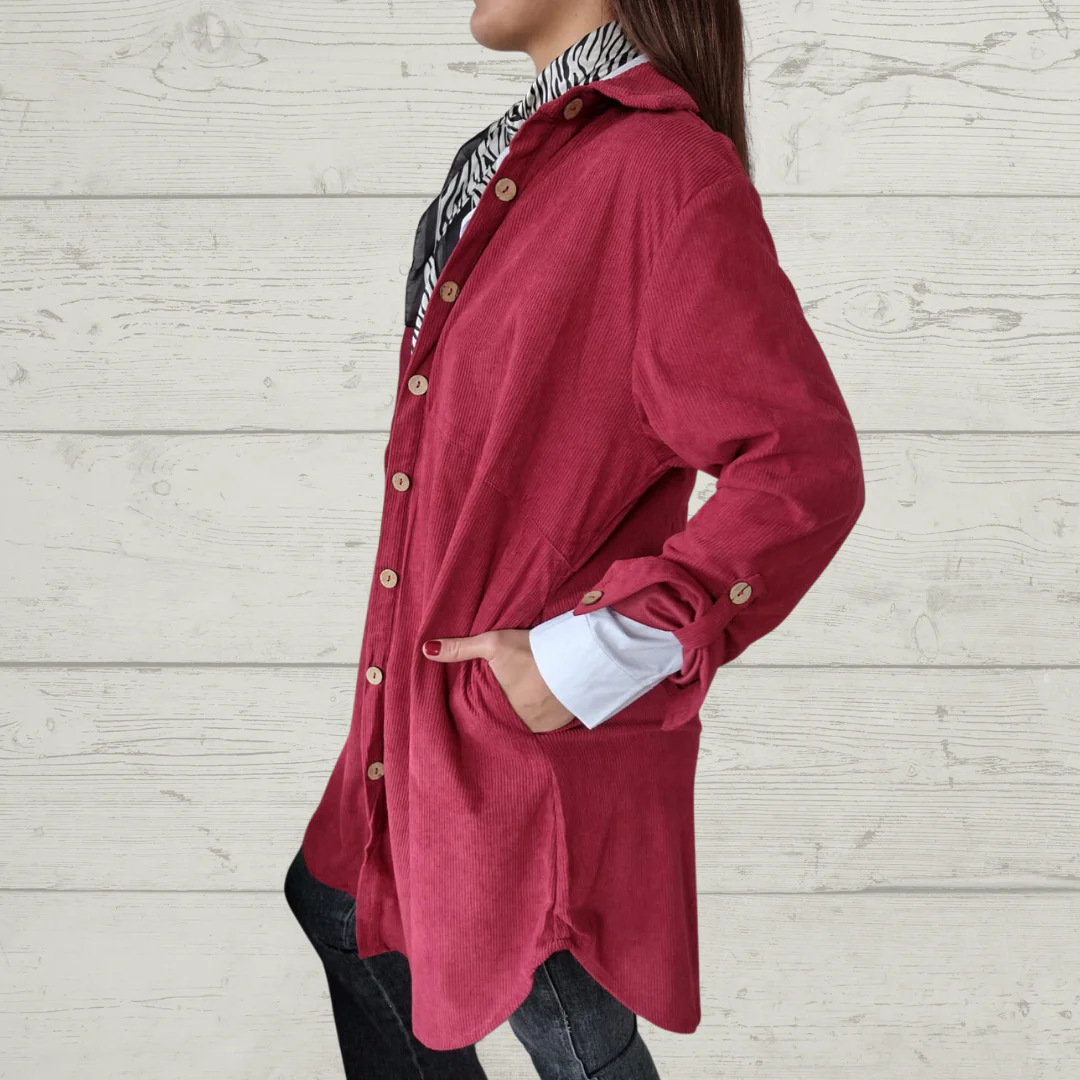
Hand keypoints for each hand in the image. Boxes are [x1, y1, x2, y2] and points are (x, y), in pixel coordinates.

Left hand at [421, 629, 574, 732]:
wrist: (578, 658)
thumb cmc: (532, 651)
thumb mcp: (493, 643)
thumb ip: (460, 648)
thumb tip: (425, 650)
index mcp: (498, 709)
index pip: (481, 715)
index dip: (478, 710)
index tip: (476, 707)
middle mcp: (519, 724)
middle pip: (503, 720)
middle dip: (500, 715)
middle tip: (500, 704)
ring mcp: (542, 727)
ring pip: (524, 725)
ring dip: (521, 717)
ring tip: (520, 705)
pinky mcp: (561, 724)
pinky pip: (546, 725)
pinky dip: (541, 718)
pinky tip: (541, 707)